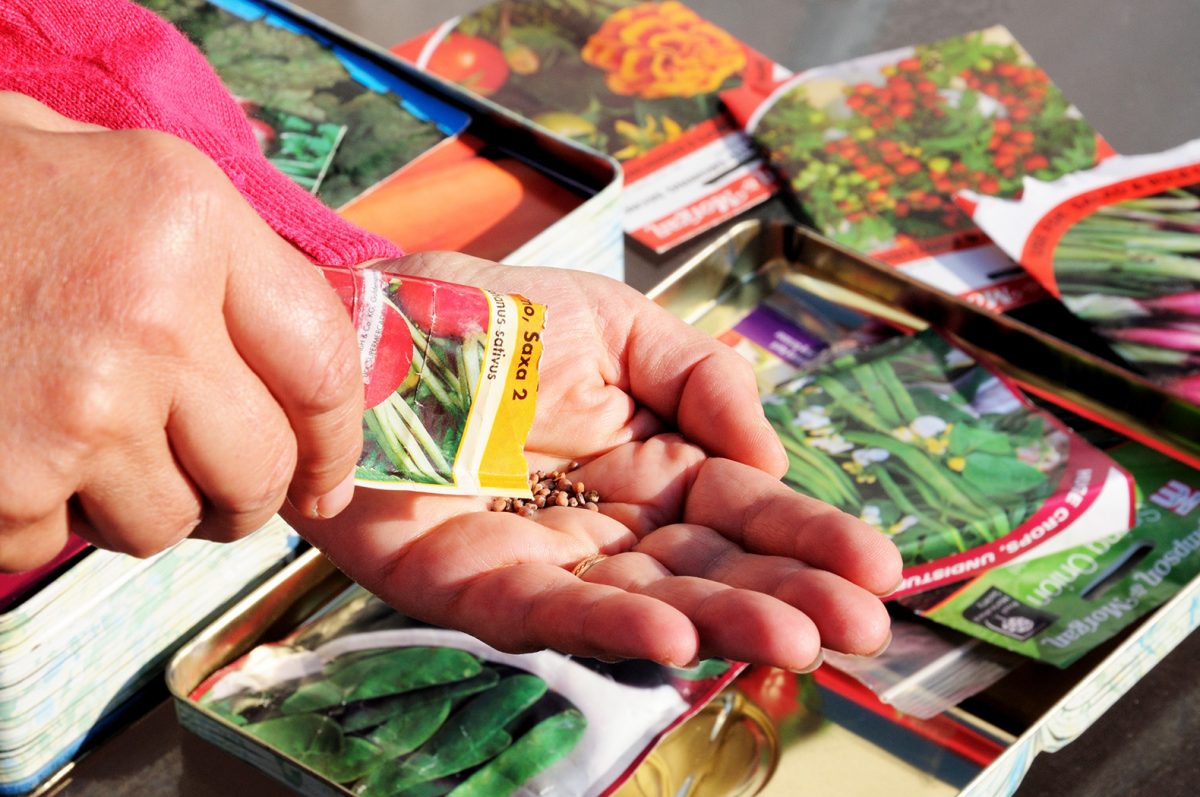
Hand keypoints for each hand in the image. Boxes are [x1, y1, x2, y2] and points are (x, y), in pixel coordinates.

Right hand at [0, 93, 362, 569]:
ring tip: (86, 440)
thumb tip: (309, 346)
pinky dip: (41, 517)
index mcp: (190, 226)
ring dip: (141, 504)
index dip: (338, 441)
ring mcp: (75, 411)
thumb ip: (225, 255)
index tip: (328, 480)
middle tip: (218, 486)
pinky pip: (59, 542)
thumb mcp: (117, 172)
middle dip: (246, 495)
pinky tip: (14, 449)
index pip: (320, 365)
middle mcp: (149, 321)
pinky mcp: (5, 485)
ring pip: (166, 522)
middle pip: (259, 470)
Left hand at [289, 252, 901, 669]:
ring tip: (794, 639)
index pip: (745, 507)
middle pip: (711, 567)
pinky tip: (674, 638)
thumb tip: (769, 459)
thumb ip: (699, 377)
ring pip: (646, 602)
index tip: (877, 567)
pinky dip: (610, 628)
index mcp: (651, 460)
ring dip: (721, 623)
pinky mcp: (471, 587)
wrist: (362, 326)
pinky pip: (546, 613)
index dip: (809, 536)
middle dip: (789, 596)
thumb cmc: (482, 317)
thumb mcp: (611, 321)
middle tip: (861, 626)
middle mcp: (610, 522)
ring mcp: (545, 560)